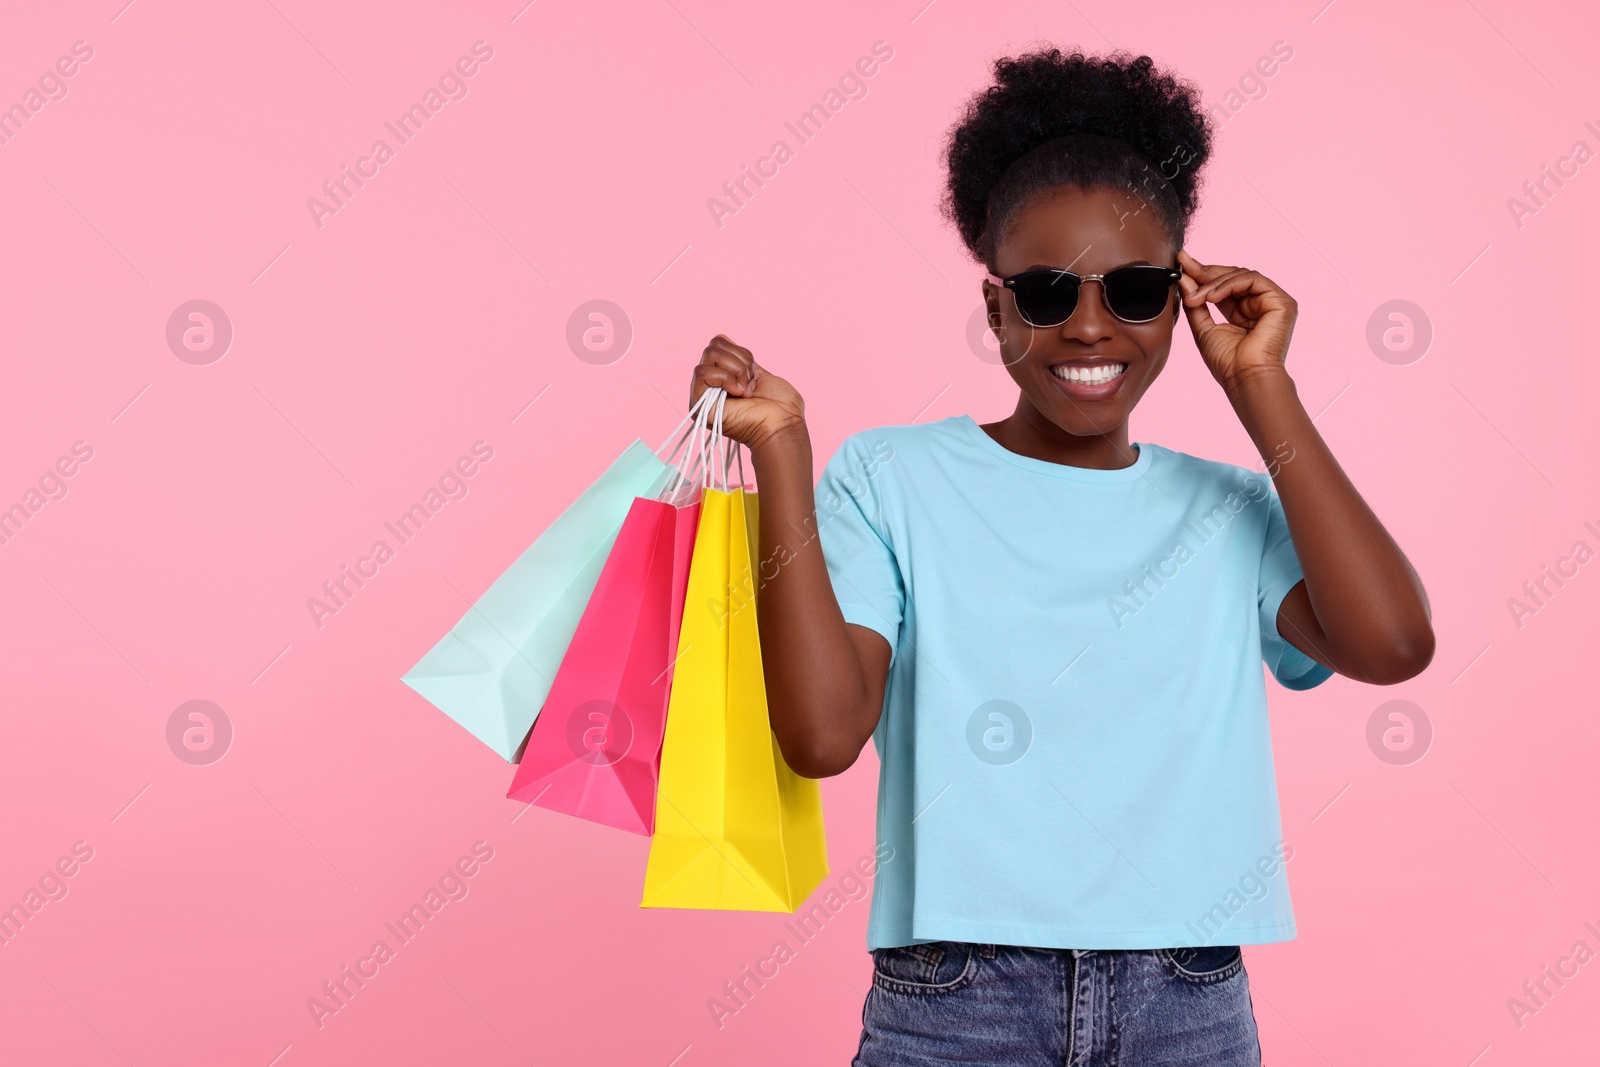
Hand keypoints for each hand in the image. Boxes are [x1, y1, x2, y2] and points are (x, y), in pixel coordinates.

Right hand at [690, 335, 805, 450]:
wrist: (781, 426)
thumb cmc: (780, 406)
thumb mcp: (759, 372)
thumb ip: (739, 358)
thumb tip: (721, 339)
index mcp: (724, 379)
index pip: (720, 344)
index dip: (741, 354)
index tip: (754, 375)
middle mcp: (711, 386)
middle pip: (713, 346)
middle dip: (740, 361)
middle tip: (750, 384)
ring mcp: (704, 395)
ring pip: (709, 354)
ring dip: (736, 370)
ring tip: (745, 391)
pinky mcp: (699, 404)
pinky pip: (702, 372)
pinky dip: (725, 379)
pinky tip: (738, 394)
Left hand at [1176, 249, 1297, 390]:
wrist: (1245, 378)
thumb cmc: (1227, 362)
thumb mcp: (1203, 327)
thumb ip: (1195, 302)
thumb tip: (1183, 278)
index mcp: (1244, 311)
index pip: (1223, 285)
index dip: (1202, 274)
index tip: (1181, 263)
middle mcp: (1259, 304)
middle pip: (1232, 276)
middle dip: (1205, 271)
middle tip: (1184, 266)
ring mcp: (1272, 301)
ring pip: (1241, 275)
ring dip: (1213, 283)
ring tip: (1195, 297)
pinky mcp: (1281, 301)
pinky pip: (1252, 280)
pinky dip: (1228, 285)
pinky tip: (1211, 297)